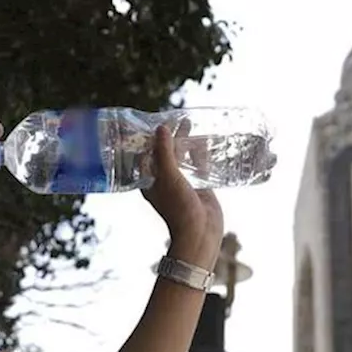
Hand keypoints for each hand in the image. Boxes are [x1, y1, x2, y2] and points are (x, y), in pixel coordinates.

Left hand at [142, 121, 223, 269]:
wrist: (200, 232)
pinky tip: (205, 141)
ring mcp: (182, 183)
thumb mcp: (168, 176)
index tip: (156, 121)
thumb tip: (161, 128)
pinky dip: (201, 154)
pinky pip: (199, 165)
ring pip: (183, 157)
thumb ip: (165, 152)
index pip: (146, 154)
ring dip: (186, 142)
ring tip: (190, 124)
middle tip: (177, 119)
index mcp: (150, 180)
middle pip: (165, 152)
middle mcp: (164, 180)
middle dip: (170, 136)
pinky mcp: (199, 186)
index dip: (150, 138)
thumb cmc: (178, 208)